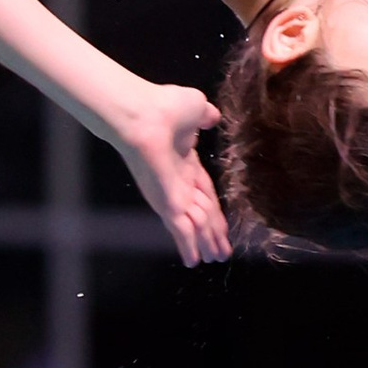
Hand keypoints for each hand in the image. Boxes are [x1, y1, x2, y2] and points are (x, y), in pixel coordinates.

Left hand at [102, 75, 230, 266]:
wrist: (145, 114)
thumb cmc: (166, 107)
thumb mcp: (196, 107)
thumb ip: (206, 116)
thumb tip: (213, 117)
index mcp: (185, 161)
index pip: (204, 191)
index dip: (215, 209)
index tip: (222, 224)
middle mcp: (178, 182)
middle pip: (201, 212)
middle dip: (213, 232)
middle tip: (221, 252)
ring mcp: (171, 194)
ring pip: (194, 224)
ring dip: (206, 242)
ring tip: (215, 258)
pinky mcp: (166, 202)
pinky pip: (182, 228)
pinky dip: (188, 245)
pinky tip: (194, 261)